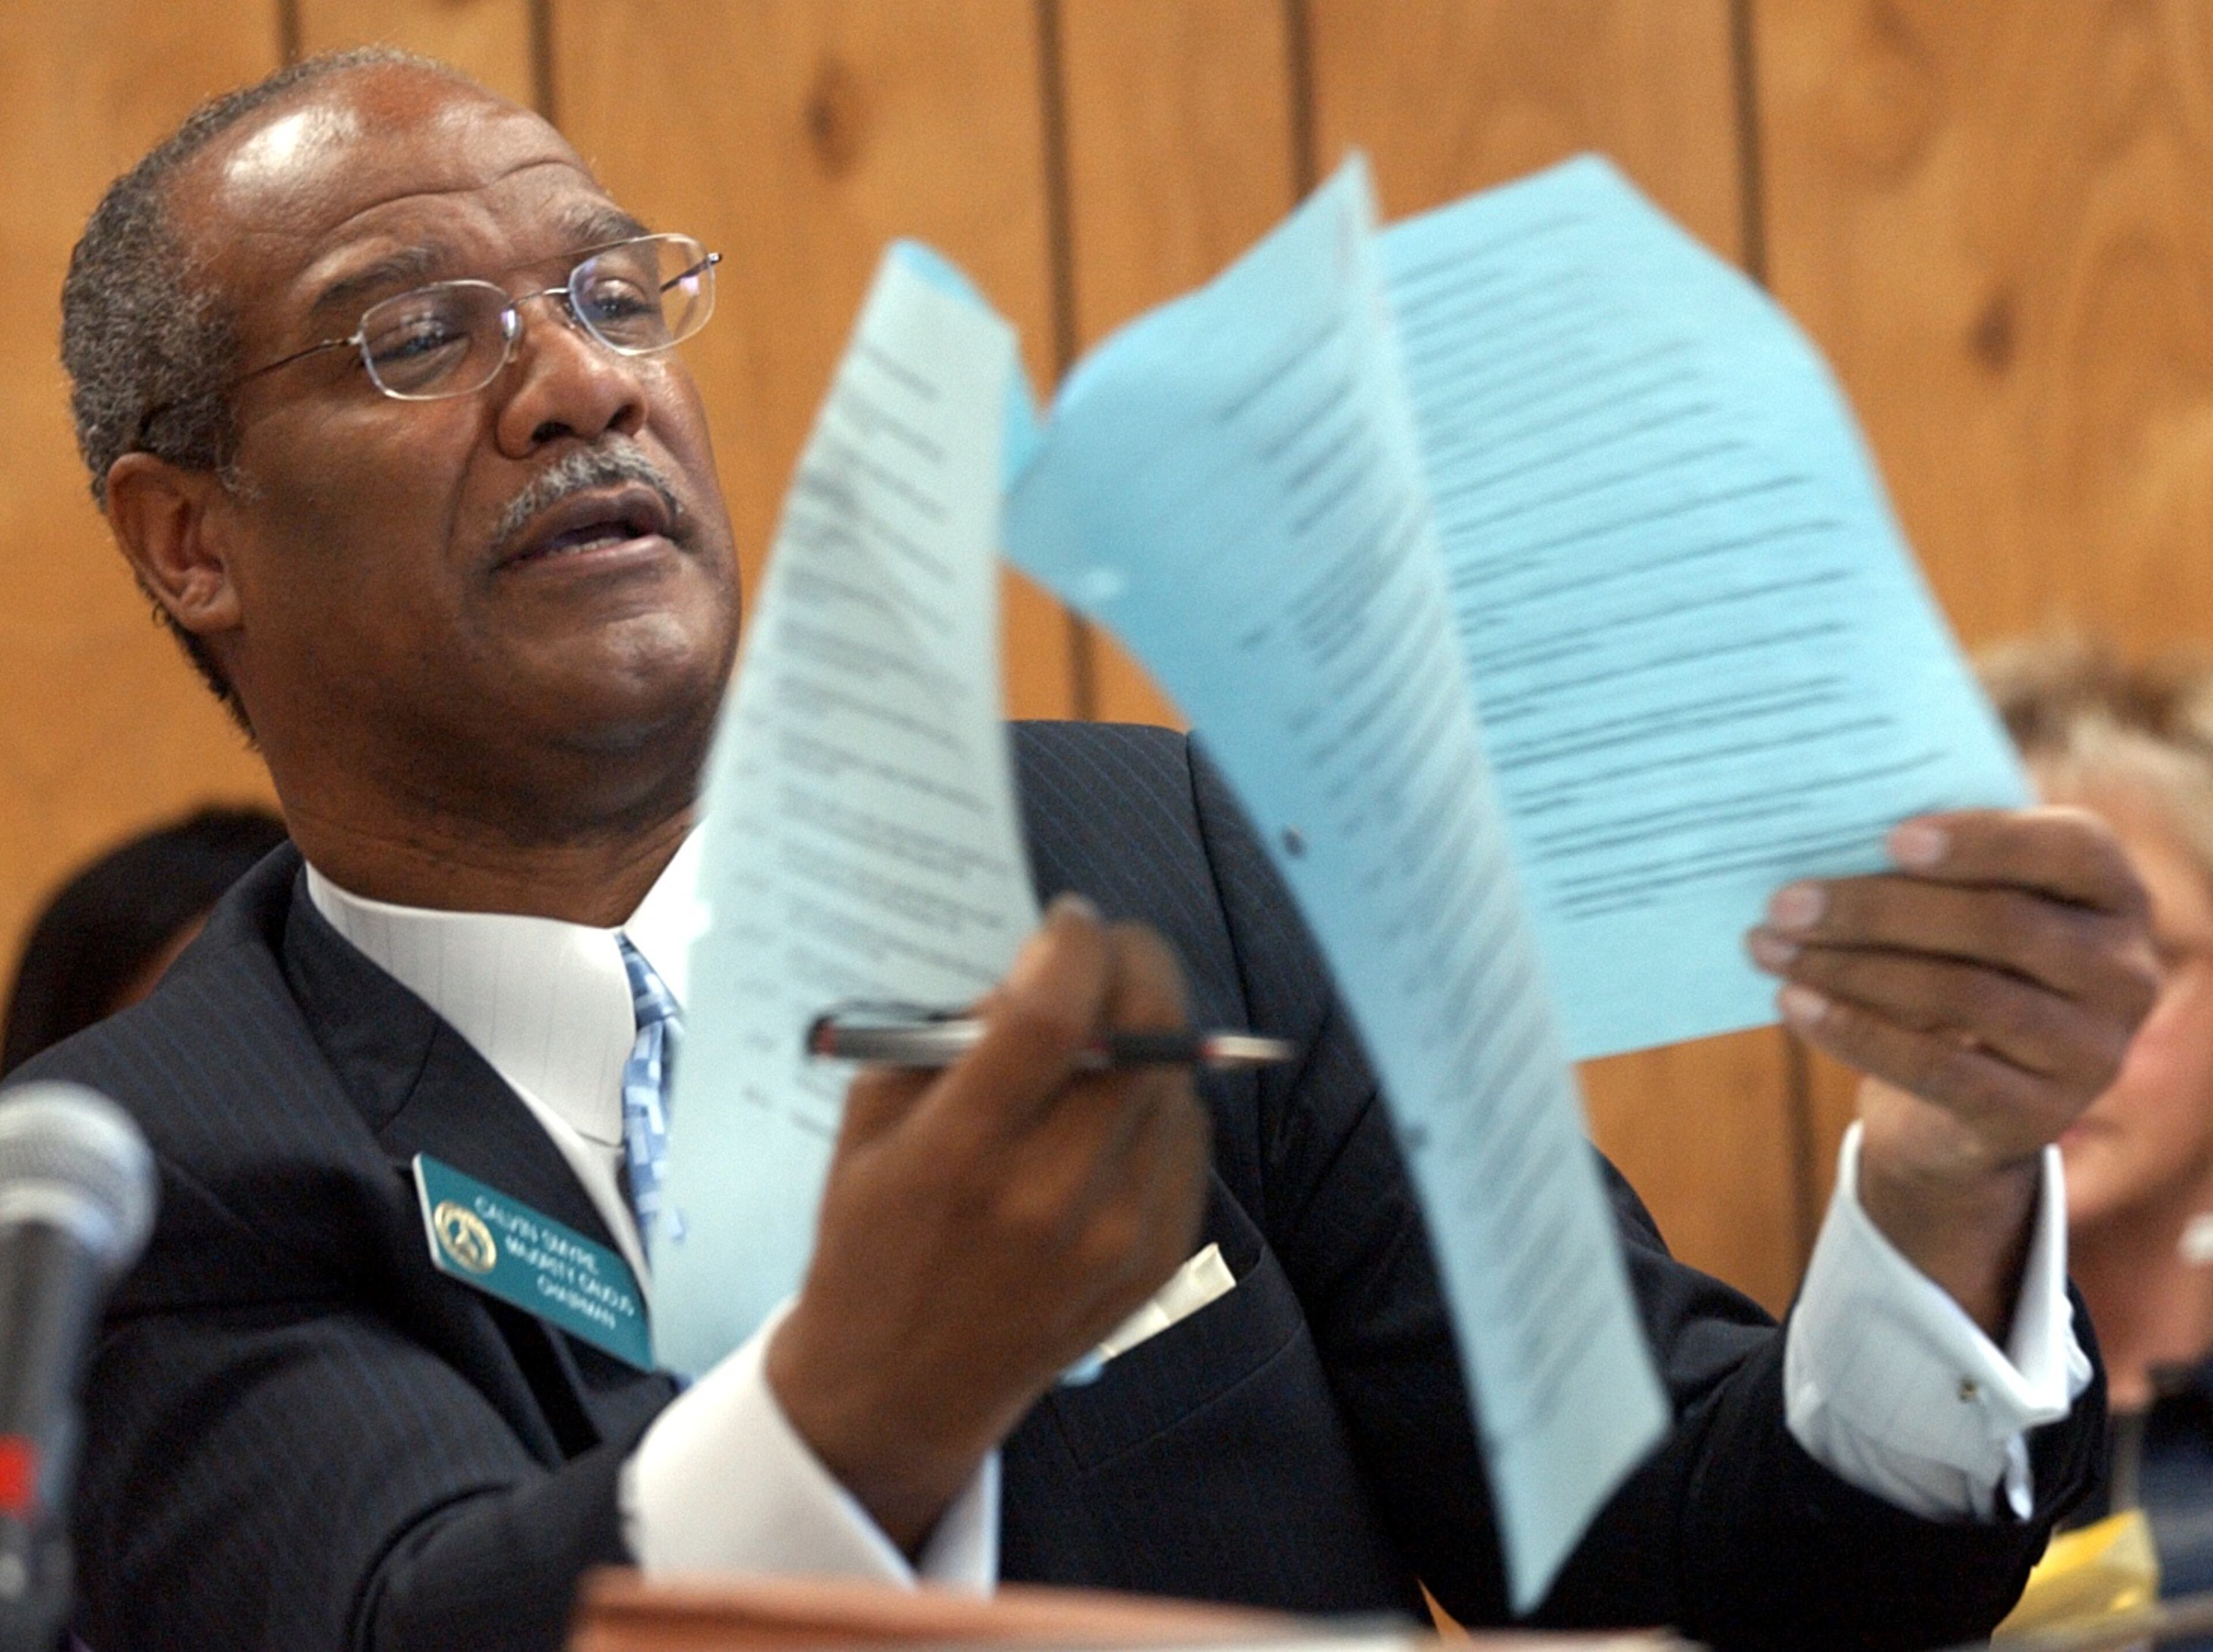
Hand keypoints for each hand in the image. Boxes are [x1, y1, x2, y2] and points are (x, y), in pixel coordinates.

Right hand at [766, 894, 1211, 1552]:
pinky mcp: (1161, 1257)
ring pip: (1175, 1080)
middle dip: (1133, 964)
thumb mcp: (872, 1122)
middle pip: (1143, 1035)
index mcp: (963, 1156)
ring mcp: (1120, 1234)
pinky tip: (1112, 1110)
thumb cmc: (873, 1240)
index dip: (1074, 944)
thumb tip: (1035, 969)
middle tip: (1109, 949)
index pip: (1054, 1015)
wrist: (902, 1388)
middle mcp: (1053, 1196)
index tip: (1067, 921)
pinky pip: (1188, 1138)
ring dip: (1147, 1033)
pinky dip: (1159, 1102)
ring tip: (1100, 1037)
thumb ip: (946, 1037)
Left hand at [1747, 808, 2156, 1333]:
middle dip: (1878, 910)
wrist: (1965, 1098)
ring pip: (1963, 995)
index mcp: (2114, 894)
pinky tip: (1792, 1003)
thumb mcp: (1961, 908)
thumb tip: (1825, 834)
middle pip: (1999, 924)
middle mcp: (2123, 972)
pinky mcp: (2040, 1116)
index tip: (1890, 837)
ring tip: (1770, 948)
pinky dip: (1855, 1032)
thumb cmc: (1955, 962)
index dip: (1984, 840)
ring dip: (1851, 969)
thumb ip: (1930, 869)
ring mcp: (2092, 1052)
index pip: (2072, 848)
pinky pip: (1937, 1070)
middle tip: (1785, 902)